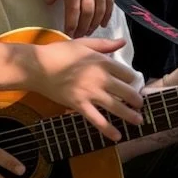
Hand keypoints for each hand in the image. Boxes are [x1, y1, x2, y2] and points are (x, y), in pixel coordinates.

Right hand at [30, 37, 144, 136]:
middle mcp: (100, 78)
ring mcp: (90, 93)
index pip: (127, 74)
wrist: (38, 66)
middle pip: (127, 92)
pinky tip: (118, 136)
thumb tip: (123, 42)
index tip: (133, 85)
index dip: (133, 80)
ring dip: (130, 116)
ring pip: (116, 107)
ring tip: (138, 121)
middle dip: (136, 100)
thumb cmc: (59, 52)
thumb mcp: (83, 44)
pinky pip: (97, 120)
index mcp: (102, 62)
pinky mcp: (79, 105)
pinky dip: (108, 129)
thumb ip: (105, 45)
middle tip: (140, 105)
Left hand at [46, 0, 113, 35]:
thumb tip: (49, 1)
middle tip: (77, 37)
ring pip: (100, 9)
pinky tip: (103, 24)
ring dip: (94, 24)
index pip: (73, 8)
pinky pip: (110, 1)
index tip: (67, 33)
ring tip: (88, 32)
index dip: (71, 23)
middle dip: (83, 27)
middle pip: (88, 12)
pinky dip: (108, 14)